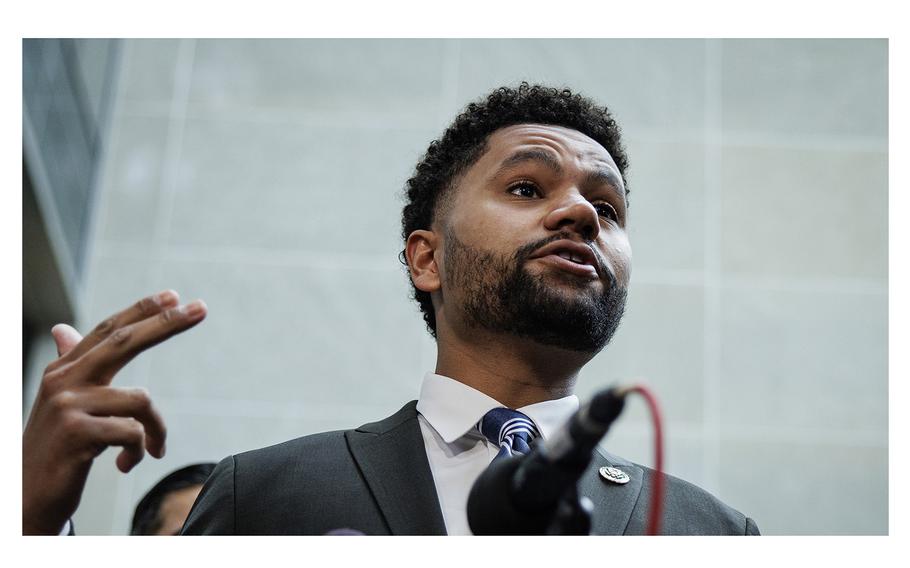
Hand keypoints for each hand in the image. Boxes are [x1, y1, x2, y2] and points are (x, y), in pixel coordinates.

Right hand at [22, 290, 206, 534]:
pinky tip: (126, 464)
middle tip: (202, 308)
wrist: (25, 498)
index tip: (175, 296)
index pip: (109, 330)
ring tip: (152, 449)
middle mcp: (63, 379)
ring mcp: (67, 405)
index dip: (142, 310)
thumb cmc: (54, 449)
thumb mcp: (63, 405)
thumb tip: (63, 330)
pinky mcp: (75, 432)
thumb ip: (72, 367)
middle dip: (167, 323)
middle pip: (125, 341)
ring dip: (156, 429)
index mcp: (63, 369)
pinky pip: (133, 432)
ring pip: (141, 400)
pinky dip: (139, 451)